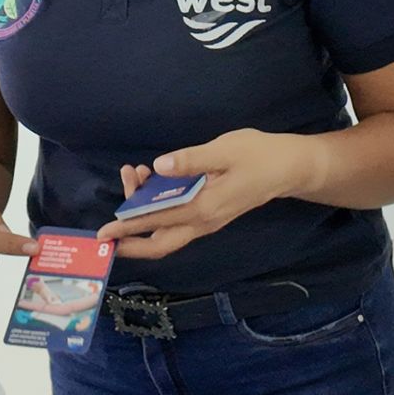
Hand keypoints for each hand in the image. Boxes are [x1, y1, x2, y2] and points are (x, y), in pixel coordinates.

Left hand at [97, 129, 319, 258]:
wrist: (289, 168)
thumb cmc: (259, 156)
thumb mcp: (225, 151)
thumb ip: (192, 160)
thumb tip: (160, 166)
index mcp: (204, 208)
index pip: (158, 223)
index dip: (128, 227)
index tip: (104, 232)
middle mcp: (203, 222)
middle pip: (160, 243)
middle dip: (131, 237)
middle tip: (107, 224)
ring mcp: (207, 220)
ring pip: (167, 231)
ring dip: (144, 212)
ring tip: (133, 174)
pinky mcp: (209, 212)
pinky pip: (177, 219)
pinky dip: (158, 206)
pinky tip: (152, 177)